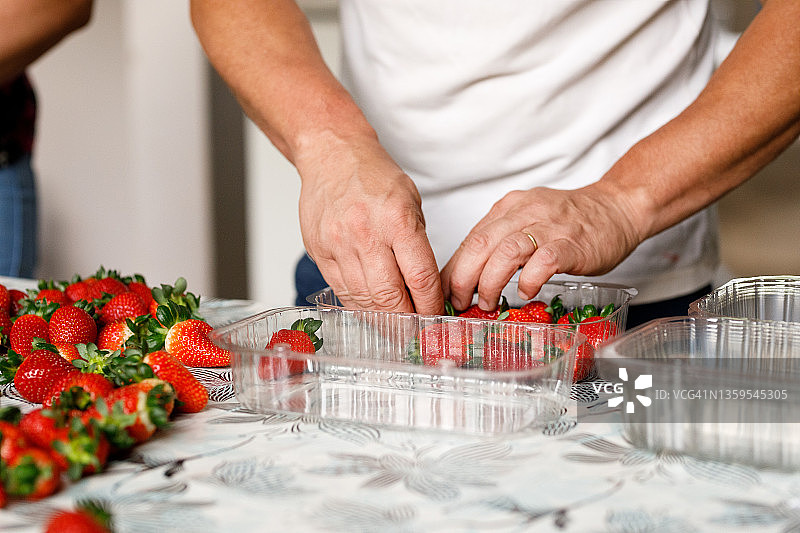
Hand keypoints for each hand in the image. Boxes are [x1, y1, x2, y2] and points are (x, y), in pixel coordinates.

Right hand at [296, 133, 443, 314]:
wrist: (332, 156)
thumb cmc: (373, 176)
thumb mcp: (411, 203)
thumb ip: (418, 246)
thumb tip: (425, 288)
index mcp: (397, 220)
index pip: (420, 278)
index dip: (430, 305)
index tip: (436, 317)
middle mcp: (366, 234)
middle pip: (390, 297)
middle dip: (407, 320)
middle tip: (417, 330)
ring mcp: (339, 245)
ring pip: (364, 300)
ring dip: (383, 319)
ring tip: (396, 327)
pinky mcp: (319, 252)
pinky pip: (342, 292)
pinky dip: (359, 306)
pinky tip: (371, 311)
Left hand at [440, 184, 641, 311]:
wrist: (617, 208)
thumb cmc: (571, 221)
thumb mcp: (526, 221)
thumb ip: (500, 242)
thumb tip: (468, 275)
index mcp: (508, 208)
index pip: (470, 239)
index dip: (454, 269)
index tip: (445, 292)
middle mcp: (525, 212)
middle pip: (481, 244)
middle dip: (463, 278)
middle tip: (460, 301)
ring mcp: (550, 226)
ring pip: (506, 252)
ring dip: (490, 282)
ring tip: (487, 302)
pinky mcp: (573, 243)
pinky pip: (544, 261)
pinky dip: (529, 280)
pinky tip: (525, 292)